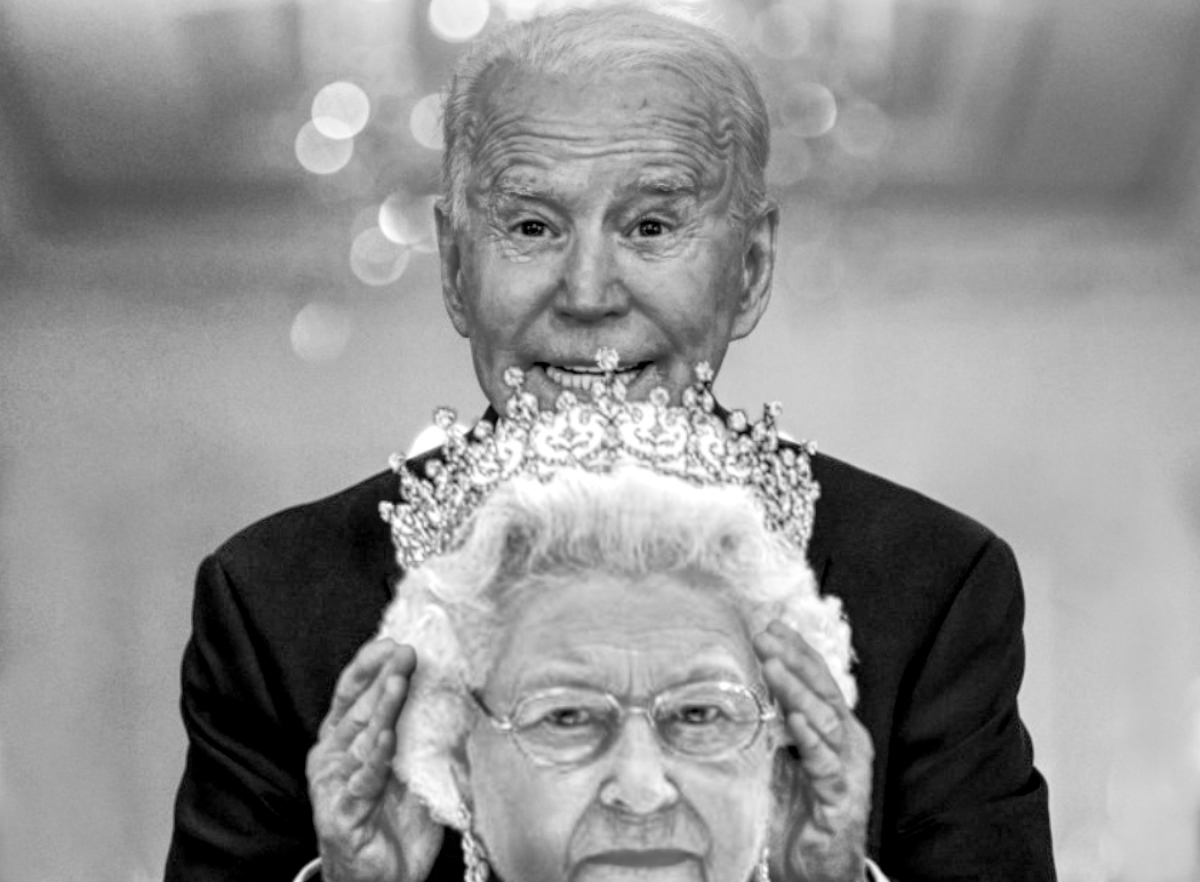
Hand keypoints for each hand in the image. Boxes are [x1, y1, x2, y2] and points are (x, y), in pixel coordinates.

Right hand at [307, 639, 441, 881]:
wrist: (385, 878)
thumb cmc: (395, 821)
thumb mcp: (417, 768)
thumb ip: (428, 733)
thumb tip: (455, 694)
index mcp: (348, 740)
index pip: (355, 694)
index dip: (372, 666)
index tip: (395, 642)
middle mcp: (335, 757)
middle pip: (358, 708)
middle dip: (382, 677)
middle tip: (404, 651)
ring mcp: (335, 785)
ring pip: (359, 737)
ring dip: (380, 707)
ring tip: (398, 680)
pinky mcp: (341, 814)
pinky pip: (360, 782)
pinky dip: (373, 760)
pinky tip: (385, 739)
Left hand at [754, 621, 873, 881]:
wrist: (817, 869)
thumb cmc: (799, 812)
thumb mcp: (780, 760)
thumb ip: (770, 727)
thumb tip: (734, 692)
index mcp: (832, 727)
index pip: (815, 678)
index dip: (795, 650)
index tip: (770, 624)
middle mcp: (845, 740)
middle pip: (822, 690)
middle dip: (794, 660)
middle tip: (766, 636)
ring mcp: (847, 767)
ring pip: (825, 719)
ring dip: (798, 690)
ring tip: (775, 666)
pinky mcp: (842, 796)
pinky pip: (827, 763)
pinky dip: (812, 740)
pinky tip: (797, 721)